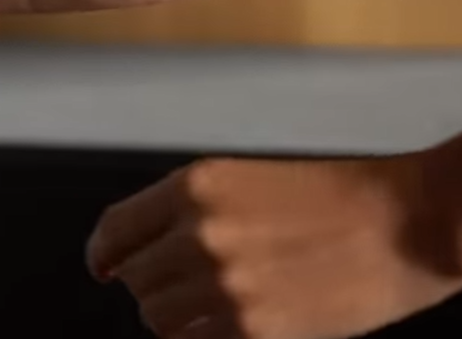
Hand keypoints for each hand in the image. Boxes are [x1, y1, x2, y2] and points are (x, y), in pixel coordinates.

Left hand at [86, 147, 461, 338]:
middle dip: (153, 284)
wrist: (404, 223)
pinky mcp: (250, 327)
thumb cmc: (334, 199)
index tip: (103, 267)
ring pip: (157, 316)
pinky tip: (233, 321)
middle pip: (136, 278)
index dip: (104, 253)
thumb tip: (136, 254)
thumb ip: (187, 213)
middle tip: (185, 285)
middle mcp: (197, 232)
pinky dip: (203, 336)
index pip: (115, 229)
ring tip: (214, 303)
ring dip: (175, 315)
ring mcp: (222, 282)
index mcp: (192, 187)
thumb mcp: (243, 184)